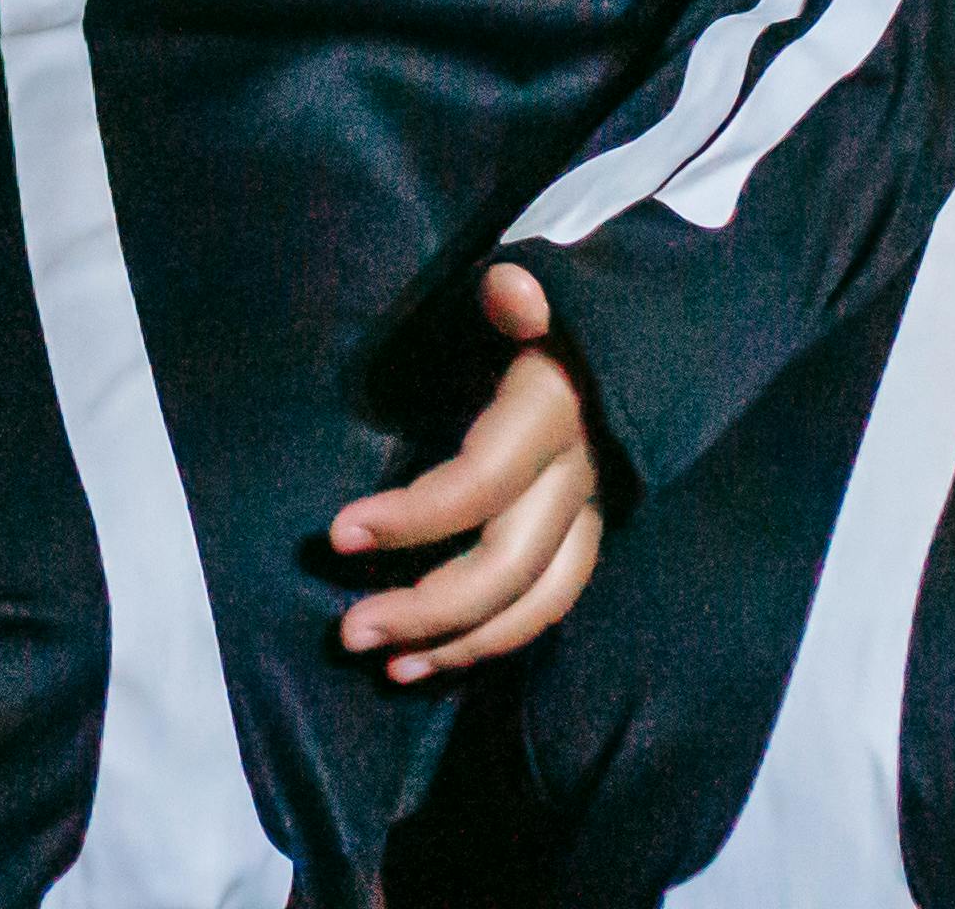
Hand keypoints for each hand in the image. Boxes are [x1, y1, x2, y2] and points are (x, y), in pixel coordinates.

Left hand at [326, 264, 604, 683]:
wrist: (618, 344)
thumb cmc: (543, 318)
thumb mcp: (529, 293)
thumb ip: (513, 299)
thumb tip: (509, 290)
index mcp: (554, 412)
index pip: (483, 482)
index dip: (413, 517)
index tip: (336, 533)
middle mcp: (579, 474)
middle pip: (507, 564)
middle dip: (427, 607)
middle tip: (347, 631)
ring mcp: (589, 514)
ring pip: (534, 603)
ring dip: (459, 643)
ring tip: (386, 665)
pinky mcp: (586, 539)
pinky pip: (546, 607)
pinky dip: (492, 642)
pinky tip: (431, 661)